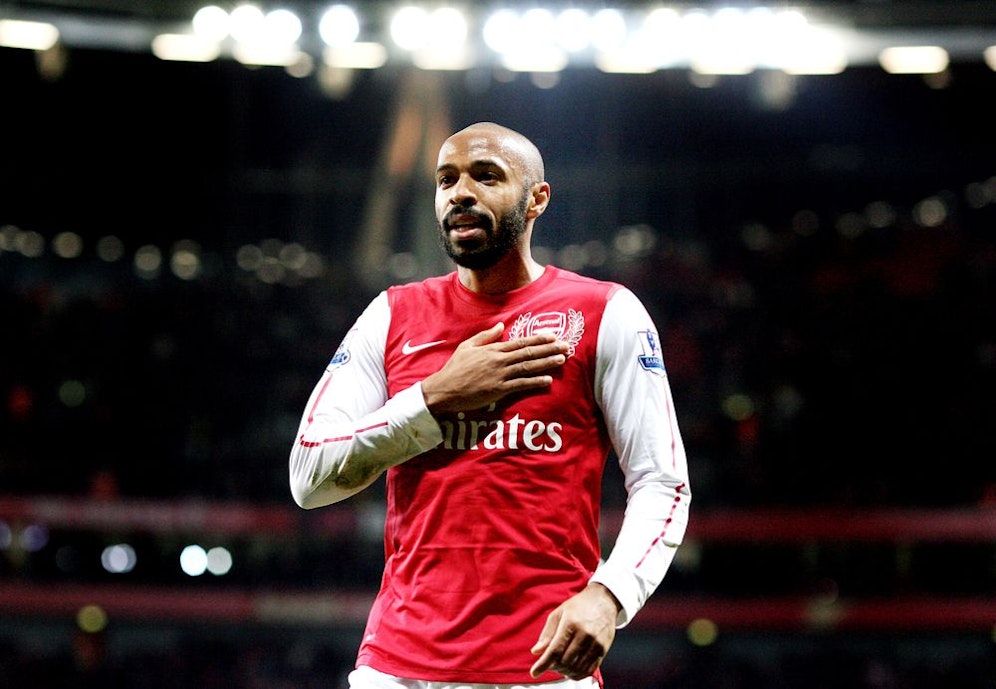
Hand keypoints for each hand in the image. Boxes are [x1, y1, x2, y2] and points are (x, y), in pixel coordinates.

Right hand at [422, 322, 568, 412]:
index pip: (520, 342)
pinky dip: (535, 382)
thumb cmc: (455, 368)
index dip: (538, 339)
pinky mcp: (499, 390)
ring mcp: (500, 375)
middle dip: (549, 349)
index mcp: (493, 349)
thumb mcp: (468, 346)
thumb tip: (501, 326)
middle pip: (529, 353)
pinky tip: (548, 380)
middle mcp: (499, 360)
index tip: (553, 336)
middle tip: (566, 346)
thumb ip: (486, 336)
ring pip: (528, 367)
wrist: (445, 389)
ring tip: (562, 360)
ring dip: (546, 363)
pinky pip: (521, 384)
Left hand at [529, 583, 620, 680]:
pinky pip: (589, 670)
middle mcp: (584, 634)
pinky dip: (578, 674)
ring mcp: (595, 643)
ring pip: (577, 668)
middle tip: (549, 663)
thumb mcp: (559, 613)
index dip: (543, 664)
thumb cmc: (580, 605)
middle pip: (565, 661)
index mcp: (571, 623)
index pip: (555, 650)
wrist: (603, 600)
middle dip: (553, 667)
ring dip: (565, 671)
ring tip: (560, 666)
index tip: (534, 672)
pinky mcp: (603, 650)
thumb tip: (536, 651)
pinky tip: (571, 670)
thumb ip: (547, 633)